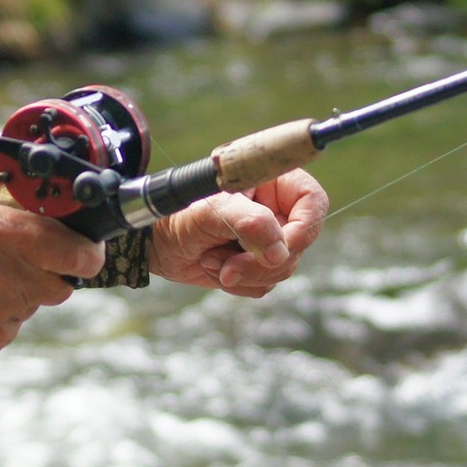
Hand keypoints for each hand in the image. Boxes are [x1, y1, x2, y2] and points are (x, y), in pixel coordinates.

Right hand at [0, 152, 105, 355]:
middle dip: (54, 267)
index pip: (82, 254)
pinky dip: (0, 310)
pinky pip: (11, 323)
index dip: (88, 249)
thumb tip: (18, 151)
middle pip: (64, 281)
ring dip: (25, 287)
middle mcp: (16, 279)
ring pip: (36, 302)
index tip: (81, 241)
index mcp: (11, 236)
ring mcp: (4, 313)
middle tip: (25, 252)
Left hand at [149, 169, 327, 296]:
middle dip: (262, 261)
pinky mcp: (257, 264)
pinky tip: (214, 268)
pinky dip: (240, 284)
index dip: (307, 225)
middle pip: (299, 242)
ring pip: (283, 268)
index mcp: (268, 182)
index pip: (311, 200)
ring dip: (245, 272)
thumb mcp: (211, 211)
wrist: (154, 243)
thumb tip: (281, 252)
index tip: (286, 245)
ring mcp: (266, 239)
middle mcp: (273, 209)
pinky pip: (266, 284)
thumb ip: (249, 223)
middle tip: (230, 265)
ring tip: (211, 260)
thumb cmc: (178, 214)